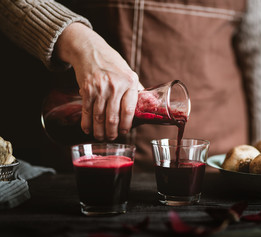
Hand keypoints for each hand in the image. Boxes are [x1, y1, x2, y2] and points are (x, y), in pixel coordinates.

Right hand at [55, 23, 143, 140]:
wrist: (90, 50)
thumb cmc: (112, 63)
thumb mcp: (129, 73)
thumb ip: (136, 89)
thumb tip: (149, 104)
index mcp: (129, 82)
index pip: (129, 109)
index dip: (127, 124)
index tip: (125, 132)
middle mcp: (115, 85)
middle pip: (113, 116)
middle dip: (112, 132)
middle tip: (111, 138)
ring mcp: (99, 88)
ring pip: (99, 116)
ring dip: (99, 131)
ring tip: (101, 137)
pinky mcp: (86, 89)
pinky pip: (86, 111)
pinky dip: (86, 123)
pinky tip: (88, 130)